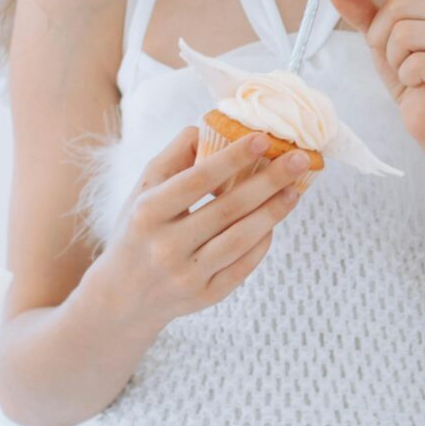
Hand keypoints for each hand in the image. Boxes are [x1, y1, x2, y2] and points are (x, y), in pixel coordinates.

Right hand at [89, 127, 316, 330]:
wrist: (123, 296)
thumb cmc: (139, 230)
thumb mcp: (143, 191)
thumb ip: (174, 157)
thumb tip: (208, 129)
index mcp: (148, 212)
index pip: (197, 180)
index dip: (232, 159)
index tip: (263, 139)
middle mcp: (166, 246)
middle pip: (228, 209)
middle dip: (269, 181)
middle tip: (301, 160)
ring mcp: (187, 275)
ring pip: (241, 239)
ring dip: (274, 212)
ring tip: (295, 190)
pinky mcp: (205, 296)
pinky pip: (243, 266)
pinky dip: (262, 242)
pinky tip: (274, 222)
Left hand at [331, 0, 424, 154]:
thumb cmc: (414, 69)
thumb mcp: (382, 32)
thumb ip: (362, 7)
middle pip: (400, 6)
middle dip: (380, 35)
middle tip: (393, 56)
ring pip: (405, 33)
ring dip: (394, 58)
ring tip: (408, 69)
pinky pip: (416, 64)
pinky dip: (406, 77)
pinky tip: (420, 84)